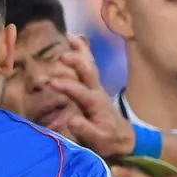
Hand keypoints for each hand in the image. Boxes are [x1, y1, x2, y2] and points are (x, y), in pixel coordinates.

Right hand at [50, 36, 135, 157]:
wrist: (125, 138)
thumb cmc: (109, 140)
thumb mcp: (99, 140)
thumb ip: (85, 129)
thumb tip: (71, 119)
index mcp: (96, 104)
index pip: (80, 92)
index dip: (67, 86)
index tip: (51, 82)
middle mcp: (97, 91)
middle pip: (88, 72)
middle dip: (77, 62)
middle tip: (63, 55)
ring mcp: (96, 87)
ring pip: (90, 64)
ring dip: (81, 50)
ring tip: (69, 35)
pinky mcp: (94, 86)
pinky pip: (89, 65)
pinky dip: (83, 52)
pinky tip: (75, 40)